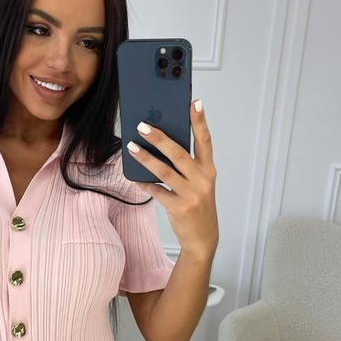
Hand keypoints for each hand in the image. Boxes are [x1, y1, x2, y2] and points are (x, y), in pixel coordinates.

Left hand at [127, 98, 218, 258]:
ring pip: (164, 171)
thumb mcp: (199, 183)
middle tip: (143, 125)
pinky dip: (145, 184)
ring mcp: (191, 195)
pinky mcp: (179, 208)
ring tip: (131, 147)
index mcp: (209, 170)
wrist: (203, 238)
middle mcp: (202, 180)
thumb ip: (186, 166)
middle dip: (159, 138)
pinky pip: (157, 191)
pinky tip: (135, 177)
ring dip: (146, 158)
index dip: (200, 121)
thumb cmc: (198, 205)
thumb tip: (161, 145)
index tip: (195, 102)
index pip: (205, 140)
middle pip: (179, 153)